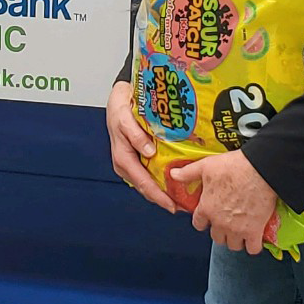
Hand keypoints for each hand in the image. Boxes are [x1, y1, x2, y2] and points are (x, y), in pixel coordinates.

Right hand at [107, 81, 174, 211]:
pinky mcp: (136, 158)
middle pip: (146, 188)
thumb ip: (135, 135)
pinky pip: (149, 174)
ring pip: (148, 183)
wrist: (119, 98)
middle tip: (184, 206)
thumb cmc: (120, 107)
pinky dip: (161, 180)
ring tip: (182, 198)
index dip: (158, 196)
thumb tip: (148, 152)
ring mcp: (131, 162)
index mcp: (122, 158)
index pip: (143, 183)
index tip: (173, 205)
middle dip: (163, 199)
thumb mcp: (124, 118)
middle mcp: (126, 164)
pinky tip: (173, 181)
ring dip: (163, 191)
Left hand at [169, 150, 277, 254]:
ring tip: (240, 230)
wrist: (260, 170)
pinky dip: (253, 245)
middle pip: (216, 237)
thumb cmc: (234, 167)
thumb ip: (188, 173)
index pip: (198, 224)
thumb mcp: (206, 166)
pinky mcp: (254, 231)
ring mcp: (237, 229)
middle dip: (220, 231)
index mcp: (207, 208)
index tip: (209, 216)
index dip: (203, 220)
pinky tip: (254, 237)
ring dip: (235, 239)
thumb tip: (173, 174)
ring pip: (233, 245)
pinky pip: (252, 249)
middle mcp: (220, 222)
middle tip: (227, 222)